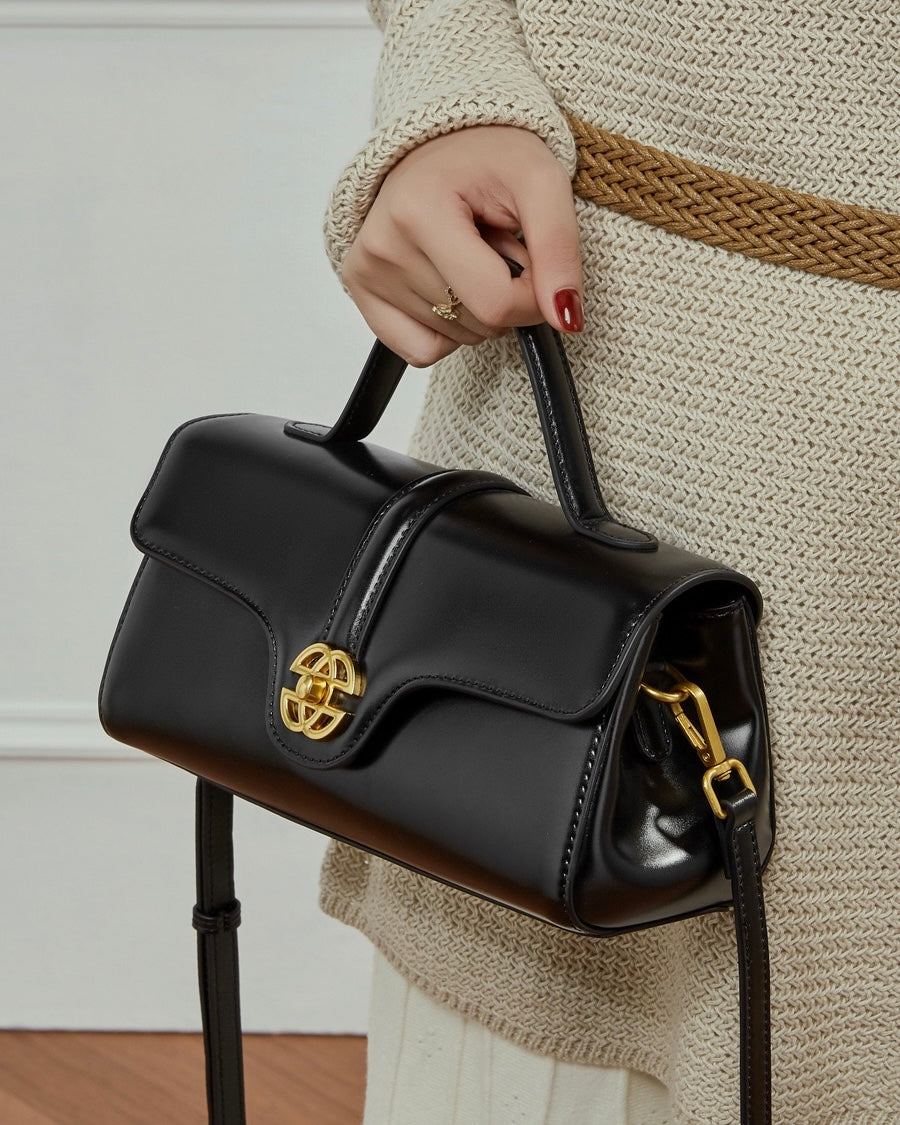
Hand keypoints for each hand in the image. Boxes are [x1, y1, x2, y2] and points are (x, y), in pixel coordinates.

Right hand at [341, 126, 582, 366]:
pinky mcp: (360, 290)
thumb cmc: (490, 158)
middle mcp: (383, 245)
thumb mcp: (542, 184)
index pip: (496, 303)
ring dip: (477, 306)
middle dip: (505, 296)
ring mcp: (366, 271)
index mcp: (419, 211)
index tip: (534, 263)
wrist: (444, 143)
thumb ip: (560, 250)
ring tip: (469, 253)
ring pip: (453, 339)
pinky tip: (447, 282)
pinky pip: (419, 351)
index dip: (533, 296)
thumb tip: (565, 318)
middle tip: (495, 245)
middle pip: (476, 324)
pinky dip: (446, 329)